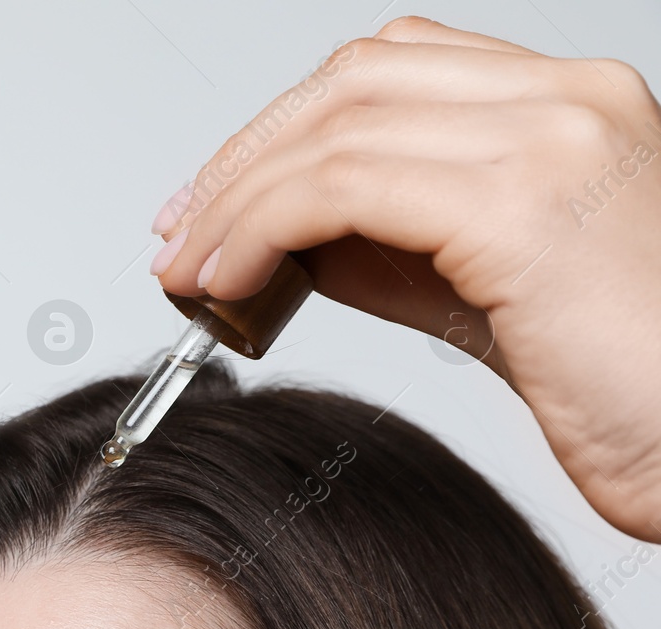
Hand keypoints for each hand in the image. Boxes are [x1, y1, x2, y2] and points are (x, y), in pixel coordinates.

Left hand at [150, 15, 660, 540]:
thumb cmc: (624, 385)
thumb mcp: (479, 291)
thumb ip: (391, 244)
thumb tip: (280, 236)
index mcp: (570, 105)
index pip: (388, 70)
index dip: (283, 127)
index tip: (215, 198)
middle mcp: (569, 100)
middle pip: (351, 82)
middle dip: (244, 158)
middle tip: (183, 233)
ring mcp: (552, 140)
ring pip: (336, 130)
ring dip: (237, 202)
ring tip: (191, 270)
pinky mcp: (521, 205)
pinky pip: (343, 188)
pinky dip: (262, 228)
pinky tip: (229, 280)